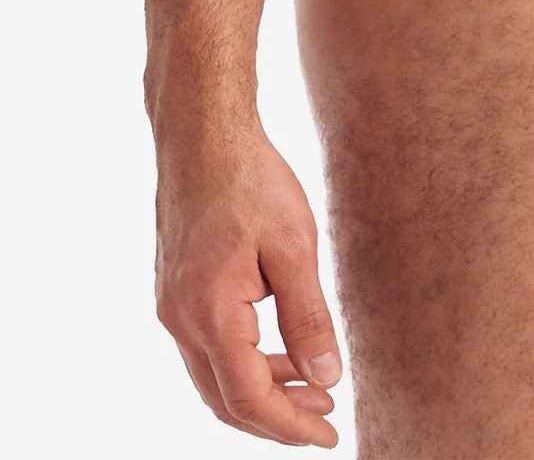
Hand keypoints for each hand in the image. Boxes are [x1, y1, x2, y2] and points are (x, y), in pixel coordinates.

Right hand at [154, 118, 341, 445]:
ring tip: (314, 387)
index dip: (290, 425)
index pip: (249, 398)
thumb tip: (325, 376)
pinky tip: (280, 350)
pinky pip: (208, 347)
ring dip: (261, 389)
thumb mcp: (295, 246)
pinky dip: (244, 361)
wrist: (203, 137)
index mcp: (210, 314)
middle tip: (325, 420)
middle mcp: (180, 320)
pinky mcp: (176, 290)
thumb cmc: (251, 182)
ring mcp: (172, 306)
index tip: (328, 438)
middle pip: (225, 399)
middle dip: (276, 418)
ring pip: (214, 375)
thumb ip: (308, 317)